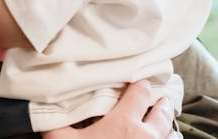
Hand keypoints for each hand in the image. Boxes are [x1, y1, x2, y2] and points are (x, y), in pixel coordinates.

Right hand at [43, 81, 177, 138]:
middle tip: (159, 99)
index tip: (138, 83)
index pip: (141, 92)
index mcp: (124, 124)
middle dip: (161, 103)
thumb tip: (46, 111)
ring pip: (171, 133)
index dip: (140, 85)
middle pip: (163, 111)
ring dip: (166, 126)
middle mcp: (146, 136)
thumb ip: (58, 123)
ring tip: (161, 122)